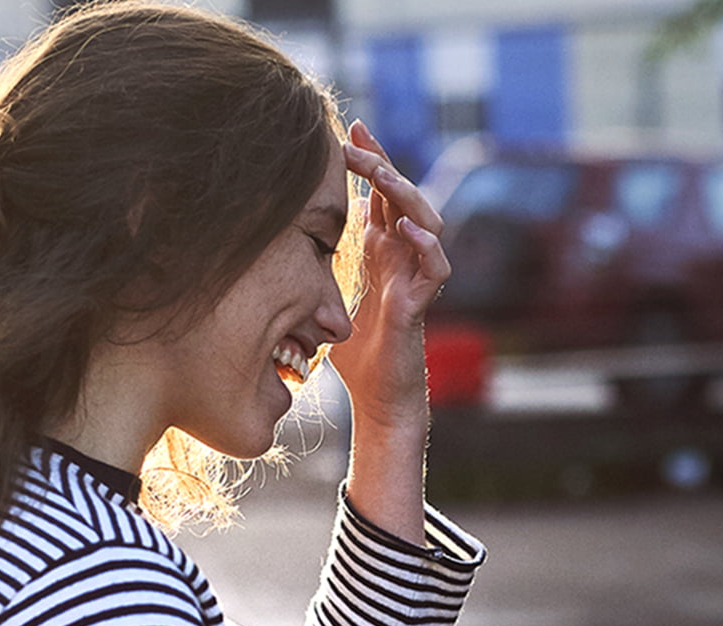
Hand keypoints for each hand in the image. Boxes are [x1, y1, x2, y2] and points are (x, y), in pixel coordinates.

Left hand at [329, 121, 451, 439]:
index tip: (348, 130)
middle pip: (402, 197)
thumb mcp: (326, 294)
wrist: (377, 399)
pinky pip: (436, 268)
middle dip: (381, 163)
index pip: (379, 195)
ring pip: (427, 221)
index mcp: (381, 251)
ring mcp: (415, 279)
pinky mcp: (421, 306)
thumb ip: (319, 264)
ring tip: (381, 174)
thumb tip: (286, 236)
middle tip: (356, 138)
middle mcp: (402, 258)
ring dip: (405, 194)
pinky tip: (406, 228)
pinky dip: (426, 245)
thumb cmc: (355, 353)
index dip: (369, 161)